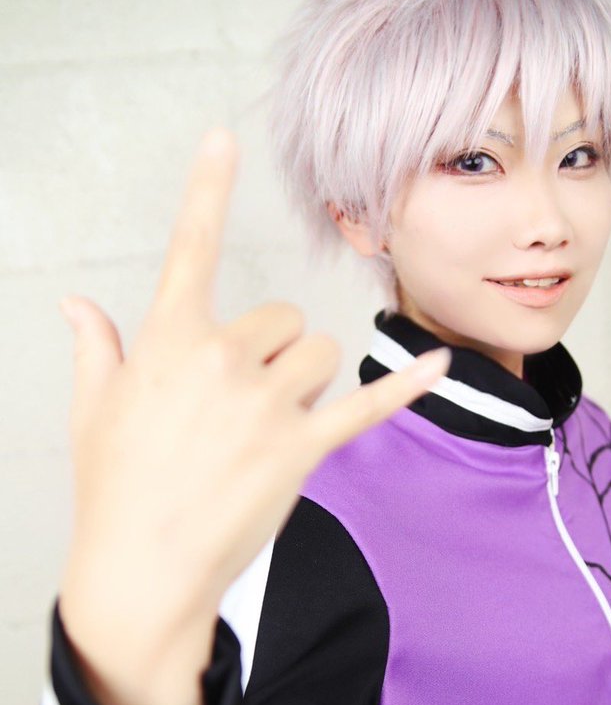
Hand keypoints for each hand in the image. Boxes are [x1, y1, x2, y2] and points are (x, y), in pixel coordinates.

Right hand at [57, 129, 449, 704]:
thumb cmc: (116, 487)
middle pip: (285, 319)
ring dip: (308, 382)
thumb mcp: (95, 410)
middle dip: (276, 353)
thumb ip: (97, 348)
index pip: (189, 249)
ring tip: (271, 428)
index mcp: (168, 341)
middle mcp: (221, 361)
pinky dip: (404, 386)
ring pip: (321, 356)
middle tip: (244, 405)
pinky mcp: (302, 450)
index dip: (206, 189)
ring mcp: (266, 406)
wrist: (143, 566)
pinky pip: (366, 406)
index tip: (223, 137)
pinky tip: (439, 364)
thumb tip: (76, 306)